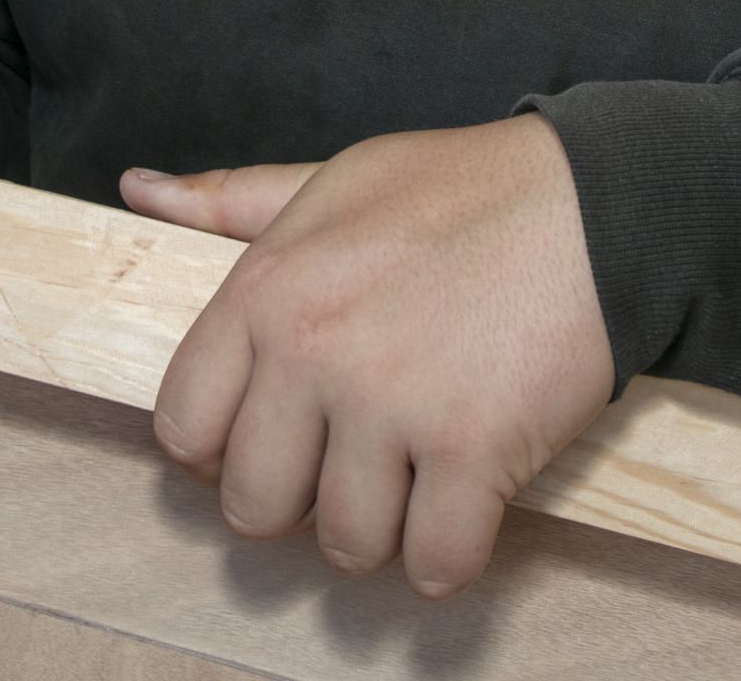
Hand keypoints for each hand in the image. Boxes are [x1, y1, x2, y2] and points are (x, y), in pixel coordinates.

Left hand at [121, 116, 611, 596]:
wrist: (600, 204)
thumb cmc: (465, 190)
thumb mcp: (334, 178)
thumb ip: (231, 201)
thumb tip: (139, 191)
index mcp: (266, 291)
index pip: (185, 424)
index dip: (222, 450)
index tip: (268, 442)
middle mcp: (313, 353)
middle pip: (255, 505)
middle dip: (299, 503)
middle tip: (346, 470)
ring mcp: (390, 406)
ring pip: (345, 545)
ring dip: (380, 533)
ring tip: (410, 487)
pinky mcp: (471, 451)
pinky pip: (435, 562)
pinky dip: (449, 558)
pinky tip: (463, 516)